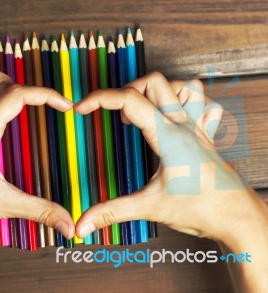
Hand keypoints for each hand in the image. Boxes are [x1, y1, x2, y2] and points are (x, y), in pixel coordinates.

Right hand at [74, 72, 265, 243]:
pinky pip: (203, 103)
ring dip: (159, 90)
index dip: (98, 99)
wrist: (239, 217)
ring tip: (143, 109)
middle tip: (115, 115)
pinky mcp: (206, 136)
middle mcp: (184, 125)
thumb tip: (83, 223)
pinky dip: (185, 100)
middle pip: (154, 82)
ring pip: (183, 85)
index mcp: (168, 136)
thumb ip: (112, 212)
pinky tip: (174, 114)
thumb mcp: (150, 208)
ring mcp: (198, 128)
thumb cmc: (203, 209)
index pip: (129, 101)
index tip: (81, 108)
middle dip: (127, 90)